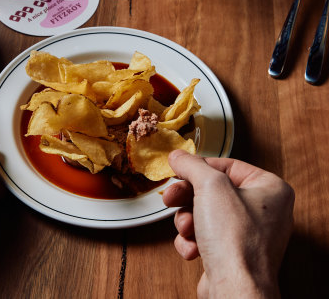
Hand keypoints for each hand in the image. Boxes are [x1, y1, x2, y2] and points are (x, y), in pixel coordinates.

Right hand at [162, 150, 293, 298]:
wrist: (234, 289)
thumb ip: (192, 165)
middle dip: (187, 198)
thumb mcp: (210, 186)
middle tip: (171, 197)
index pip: (227, 165)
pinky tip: (192, 248)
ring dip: (187, 221)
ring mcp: (249, 234)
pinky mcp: (234, 254)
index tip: (179, 169)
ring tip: (187, 230)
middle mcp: (264, 211)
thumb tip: (179, 156)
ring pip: (204, 214)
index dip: (198, 168)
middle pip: (212, 191)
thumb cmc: (236, 241)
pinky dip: (193, 241)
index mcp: (270, 189)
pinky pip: (206, 237)